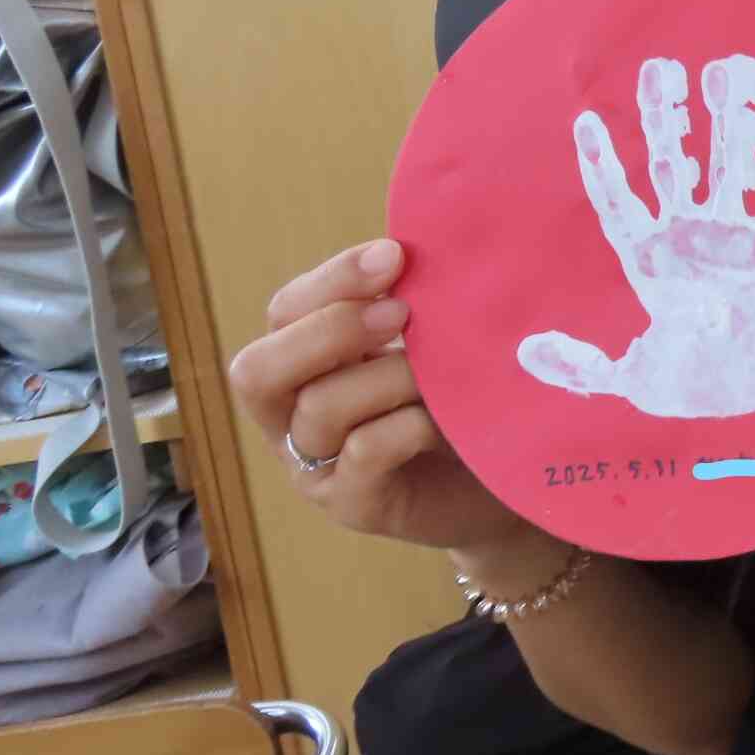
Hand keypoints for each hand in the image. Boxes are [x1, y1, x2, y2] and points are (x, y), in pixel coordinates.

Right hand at [229, 239, 526, 552]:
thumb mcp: (426, 346)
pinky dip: (407, 426)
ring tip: (440, 373)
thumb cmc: (454, 403)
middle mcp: (292, 416)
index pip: (285, 312)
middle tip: (401, 313)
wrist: (496, 483)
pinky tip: (444, 420)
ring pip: (319, 408)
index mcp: (304, 363)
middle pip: (257, 369)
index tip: (394, 254)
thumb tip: (412, 249)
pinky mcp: (354, 505)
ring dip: (388, 377)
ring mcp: (315, 467)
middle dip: (331, 329)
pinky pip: (362, 454)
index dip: (332, 279)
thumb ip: (407, 305)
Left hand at [517, 54, 754, 418]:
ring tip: (729, 72)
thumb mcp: (631, 379)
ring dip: (729, 121)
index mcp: (650, 257)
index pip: (618, 202)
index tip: (586, 122)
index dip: (603, 165)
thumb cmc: (695, 384)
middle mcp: (689, 233)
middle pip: (672, 162)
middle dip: (665, 116)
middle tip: (659, 69)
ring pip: (729, 164)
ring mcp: (734, 233)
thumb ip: (580, 366)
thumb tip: (526, 349)